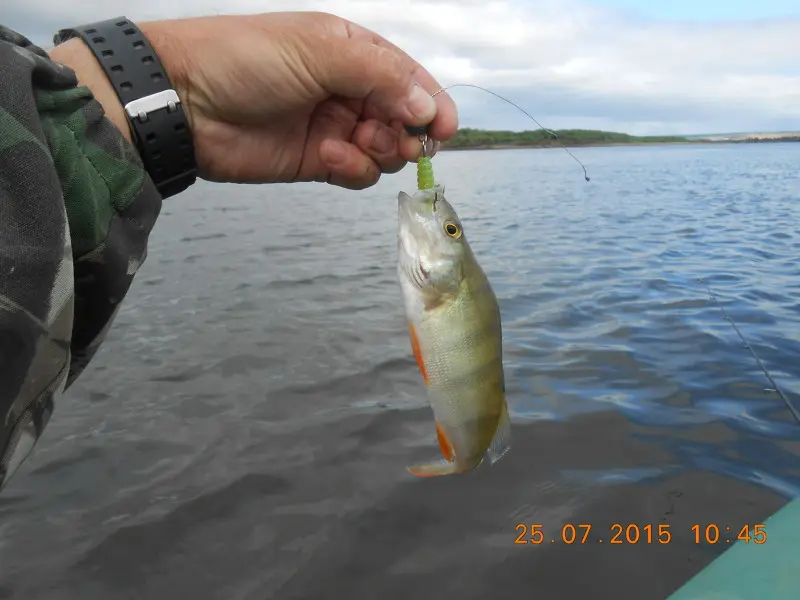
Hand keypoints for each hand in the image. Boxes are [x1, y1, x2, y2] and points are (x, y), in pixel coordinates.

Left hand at [132, 12, 457, 189]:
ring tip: (350, 142)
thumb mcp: (319, 52)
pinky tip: (329, 156)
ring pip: (384, 149)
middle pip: (403, 118)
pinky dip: (352, 168)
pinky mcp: (318, 161)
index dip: (431, 102)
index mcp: (352, 52)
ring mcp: (334, 126)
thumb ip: (380, 76)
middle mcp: (349, 88)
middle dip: (405, 131)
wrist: (186, 102)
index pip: (408, 77)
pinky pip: (357, 172)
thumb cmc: (247, 59)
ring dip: (378, 151)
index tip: (445, 128)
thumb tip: (428, 107)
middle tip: (394, 138)